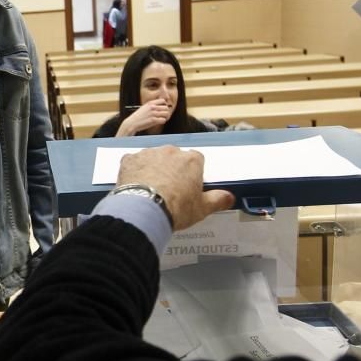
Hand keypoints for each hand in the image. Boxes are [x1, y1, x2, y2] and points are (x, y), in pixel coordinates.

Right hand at [116, 100, 171, 136]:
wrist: (132, 123)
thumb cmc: (138, 117)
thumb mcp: (144, 107)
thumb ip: (152, 106)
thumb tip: (160, 106)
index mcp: (150, 103)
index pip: (163, 101)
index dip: (164, 105)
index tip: (162, 109)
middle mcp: (152, 107)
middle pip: (166, 108)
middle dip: (166, 112)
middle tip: (163, 116)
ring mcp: (153, 113)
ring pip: (166, 114)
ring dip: (165, 117)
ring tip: (161, 119)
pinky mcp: (153, 120)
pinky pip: (163, 120)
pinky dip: (162, 121)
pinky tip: (159, 122)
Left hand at [117, 146, 234, 229]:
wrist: (144, 209)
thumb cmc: (176, 208)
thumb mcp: (202, 208)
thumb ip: (218, 200)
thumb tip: (230, 197)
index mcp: (191, 160)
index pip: (196, 160)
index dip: (193, 173)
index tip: (189, 186)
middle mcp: (171, 151)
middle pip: (174, 156)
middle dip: (172, 168)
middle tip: (169, 189)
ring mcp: (149, 153)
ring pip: (153, 157)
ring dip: (153, 168)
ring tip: (150, 188)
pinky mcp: (130, 159)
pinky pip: (134, 161)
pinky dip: (135, 170)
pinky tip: (134, 184)